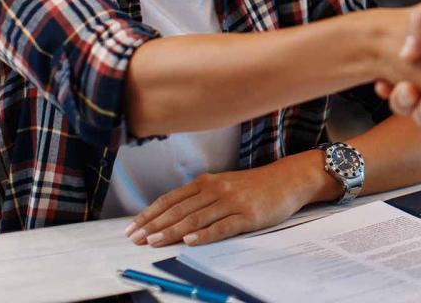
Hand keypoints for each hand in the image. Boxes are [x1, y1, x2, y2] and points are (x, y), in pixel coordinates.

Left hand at [125, 153, 324, 246]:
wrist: (288, 180)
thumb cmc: (254, 186)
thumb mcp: (224, 184)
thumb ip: (201, 196)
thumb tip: (172, 214)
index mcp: (207, 182)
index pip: (171, 199)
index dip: (149, 214)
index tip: (132, 227)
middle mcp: (216, 189)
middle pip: (179, 209)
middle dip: (154, 225)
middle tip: (135, 239)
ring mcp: (232, 202)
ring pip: (196, 218)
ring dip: (172, 231)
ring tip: (154, 242)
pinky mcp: (247, 216)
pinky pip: (222, 226)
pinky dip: (204, 234)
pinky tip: (190, 240)